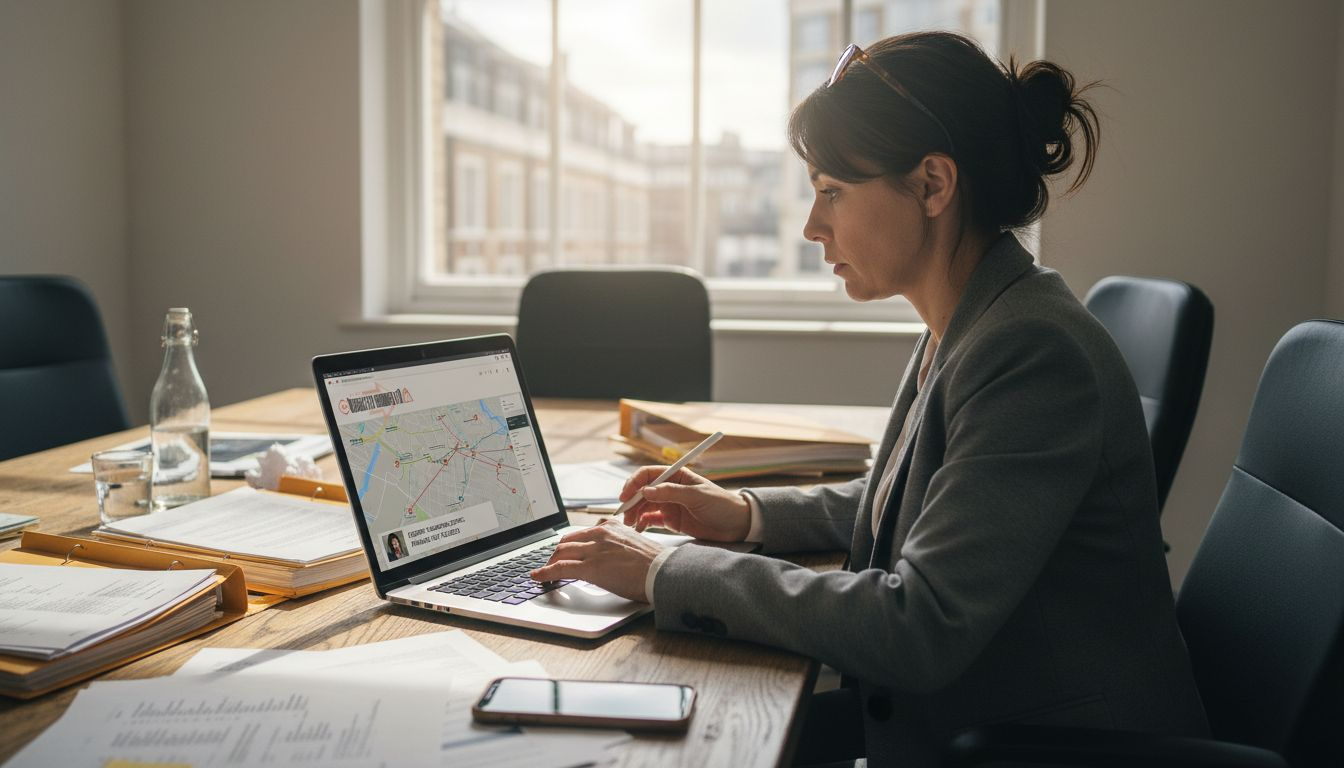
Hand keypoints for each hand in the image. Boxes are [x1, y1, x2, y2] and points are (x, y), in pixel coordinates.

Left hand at [530, 520, 662, 601]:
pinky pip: (560, 568)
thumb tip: (610, 555)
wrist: (663, 572)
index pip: (581, 533)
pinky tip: (538, 577)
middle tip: (551, 564)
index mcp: (611, 527)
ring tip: (543, 572)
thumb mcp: (634, 544)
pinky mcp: (591, 567)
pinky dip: (545, 573)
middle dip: (556, 553)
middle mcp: (600, 534)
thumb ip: (618, 544)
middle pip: (567, 541)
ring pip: (560, 552)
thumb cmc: (654, 564)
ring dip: (549, 563)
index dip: (568, 544)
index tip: (563, 551)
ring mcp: (594, 550)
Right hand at [620, 466, 750, 541]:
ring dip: (634, 513)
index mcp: (676, 476)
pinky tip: (639, 529)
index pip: (648, 474)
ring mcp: (669, 504)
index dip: (634, 483)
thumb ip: (671, 493)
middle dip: (631, 502)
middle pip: (642, 491)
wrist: (736, 525)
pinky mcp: (671, 520)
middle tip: (625, 515)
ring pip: (644, 506)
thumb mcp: (697, 496)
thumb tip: (645, 490)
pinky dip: (642, 523)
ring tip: (630, 525)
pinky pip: (650, 520)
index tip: (625, 496)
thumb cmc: (721, 505)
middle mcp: (669, 489)